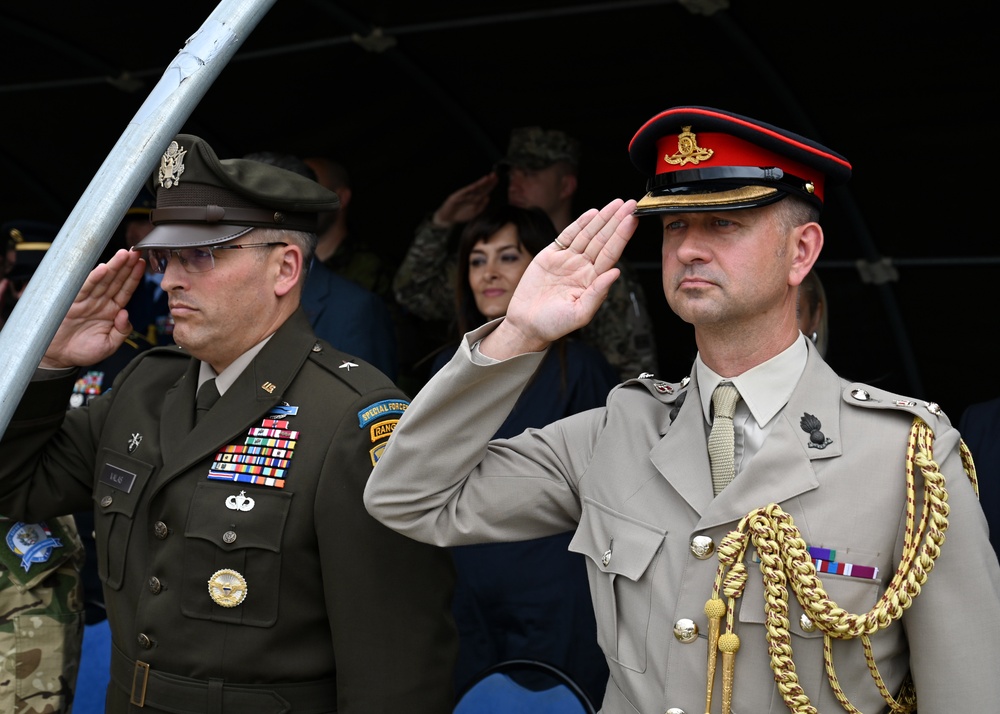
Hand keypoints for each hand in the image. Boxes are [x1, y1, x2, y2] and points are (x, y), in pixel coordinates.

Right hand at [40, 249, 145, 368]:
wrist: (58, 358)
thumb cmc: (84, 351)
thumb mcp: (110, 345)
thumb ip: (122, 331)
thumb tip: (125, 313)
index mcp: (112, 310)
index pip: (126, 290)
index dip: (134, 277)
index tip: (143, 263)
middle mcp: (100, 302)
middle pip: (116, 280)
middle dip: (126, 266)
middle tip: (136, 251)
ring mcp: (87, 301)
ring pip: (103, 280)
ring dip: (113, 267)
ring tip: (124, 254)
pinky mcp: (72, 303)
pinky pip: (85, 288)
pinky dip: (93, 279)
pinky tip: (102, 269)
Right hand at [431, 173, 498, 226]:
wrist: (448, 218)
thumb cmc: (460, 215)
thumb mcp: (474, 212)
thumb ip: (481, 206)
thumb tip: (488, 197)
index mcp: (475, 198)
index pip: (485, 190)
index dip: (491, 185)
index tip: (496, 179)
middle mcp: (470, 195)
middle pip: (481, 187)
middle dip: (488, 182)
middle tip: (494, 175)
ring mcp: (463, 194)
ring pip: (473, 188)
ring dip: (480, 183)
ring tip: (487, 178)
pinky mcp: (456, 196)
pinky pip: (464, 192)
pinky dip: (470, 188)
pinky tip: (476, 185)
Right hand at [481, 198, 638, 359]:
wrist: (526, 325)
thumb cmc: (553, 324)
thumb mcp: (579, 314)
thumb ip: (598, 294)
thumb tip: (615, 273)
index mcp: (593, 280)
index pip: (611, 253)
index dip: (622, 235)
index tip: (632, 219)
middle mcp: (583, 267)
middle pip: (603, 239)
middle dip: (616, 221)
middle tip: (630, 204)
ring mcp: (568, 260)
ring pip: (588, 234)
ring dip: (602, 218)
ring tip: (616, 204)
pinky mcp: (550, 256)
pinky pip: (567, 236)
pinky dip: (579, 224)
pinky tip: (592, 214)